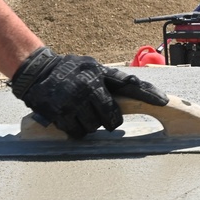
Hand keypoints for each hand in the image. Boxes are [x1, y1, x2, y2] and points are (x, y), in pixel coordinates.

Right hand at [10, 47, 168, 137]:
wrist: (36, 72)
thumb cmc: (68, 70)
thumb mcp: (90, 66)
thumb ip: (110, 79)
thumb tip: (136, 92)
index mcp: (99, 72)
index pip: (129, 83)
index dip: (148, 93)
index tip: (164, 101)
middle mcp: (89, 85)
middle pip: (112, 116)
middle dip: (109, 120)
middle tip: (101, 115)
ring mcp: (75, 100)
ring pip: (95, 126)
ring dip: (90, 124)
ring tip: (79, 111)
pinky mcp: (62, 113)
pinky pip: (78, 132)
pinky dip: (76, 129)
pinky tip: (69, 117)